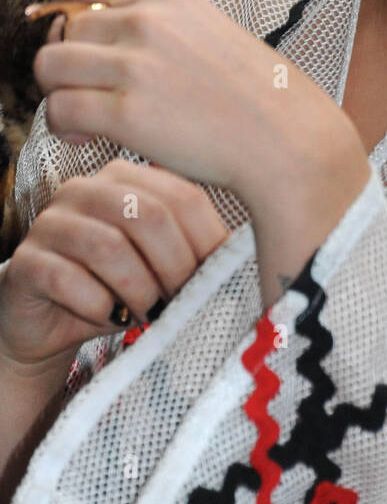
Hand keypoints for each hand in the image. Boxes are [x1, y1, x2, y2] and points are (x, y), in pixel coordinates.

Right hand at [0, 161, 227, 369]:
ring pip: (107, 246)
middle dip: (174, 266)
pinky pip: (65, 278)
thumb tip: (245, 261)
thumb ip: (196, 253)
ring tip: (149, 315)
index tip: (217, 280)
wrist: (51, 324)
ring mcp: (50, 222)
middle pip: (146, 214)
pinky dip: (97, 305)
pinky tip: (108, 318)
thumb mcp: (164, 267)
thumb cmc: (120, 290)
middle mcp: (85, 189)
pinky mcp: (23, 262)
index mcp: (127, 179)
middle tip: (182, 302)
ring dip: (138, 289)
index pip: (181, 195)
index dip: (205, 241)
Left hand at [29, 0, 358, 203]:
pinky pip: (60, 109)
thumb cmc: (251, 92)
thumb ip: (157, 20)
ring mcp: (136, 65)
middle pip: (64, 29)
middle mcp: (147, 20)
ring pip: (50, 67)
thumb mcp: (207, 28)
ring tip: (85, 113)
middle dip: (69, 62)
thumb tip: (95, 35)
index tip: (85, 43)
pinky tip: (90, 136)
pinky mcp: (127, 113)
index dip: (73, 14)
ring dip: (59, 92)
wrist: (283, 137)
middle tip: (90, 89)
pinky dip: (64, 126)